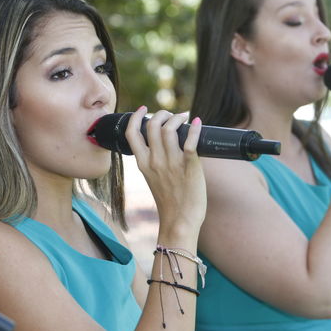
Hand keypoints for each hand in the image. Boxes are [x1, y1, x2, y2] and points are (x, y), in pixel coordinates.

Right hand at [125, 106, 206, 236]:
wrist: (180, 222)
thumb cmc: (170, 202)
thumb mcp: (154, 180)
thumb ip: (155, 163)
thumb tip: (166, 146)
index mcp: (143, 164)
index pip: (132, 133)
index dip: (136, 117)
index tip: (144, 109)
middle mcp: (155, 161)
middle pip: (153, 125)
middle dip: (162, 114)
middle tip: (172, 115)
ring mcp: (172, 164)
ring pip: (170, 129)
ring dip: (178, 118)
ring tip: (185, 117)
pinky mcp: (189, 167)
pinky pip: (190, 142)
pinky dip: (195, 129)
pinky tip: (198, 123)